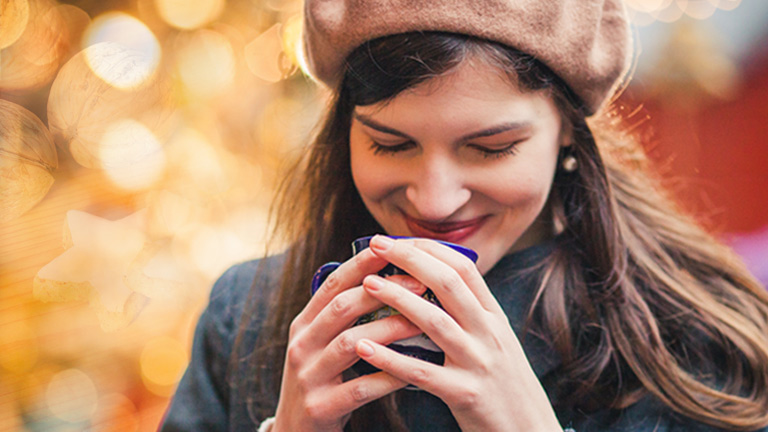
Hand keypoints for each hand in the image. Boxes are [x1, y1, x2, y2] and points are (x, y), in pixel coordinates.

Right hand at [272, 247, 424, 431]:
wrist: (296, 431)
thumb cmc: (322, 377)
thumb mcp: (323, 342)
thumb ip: (345, 314)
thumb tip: (389, 277)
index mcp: (304, 323)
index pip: (333, 283)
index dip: (363, 263)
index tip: (394, 246)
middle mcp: (301, 344)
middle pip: (341, 307)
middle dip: (382, 292)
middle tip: (420, 284)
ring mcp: (308, 376)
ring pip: (351, 344)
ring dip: (388, 330)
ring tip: (421, 323)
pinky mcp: (320, 406)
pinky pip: (359, 388)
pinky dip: (387, 377)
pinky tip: (411, 371)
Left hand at [355, 235, 562, 431]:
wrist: (530, 431)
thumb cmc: (503, 386)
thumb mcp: (495, 342)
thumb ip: (470, 314)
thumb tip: (430, 284)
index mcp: (494, 318)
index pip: (464, 268)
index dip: (429, 249)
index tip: (398, 240)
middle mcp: (489, 334)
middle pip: (448, 284)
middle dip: (410, 260)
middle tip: (377, 245)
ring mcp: (479, 363)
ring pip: (435, 322)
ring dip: (398, 299)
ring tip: (367, 285)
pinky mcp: (465, 395)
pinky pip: (422, 372)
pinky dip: (390, 358)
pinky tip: (364, 347)